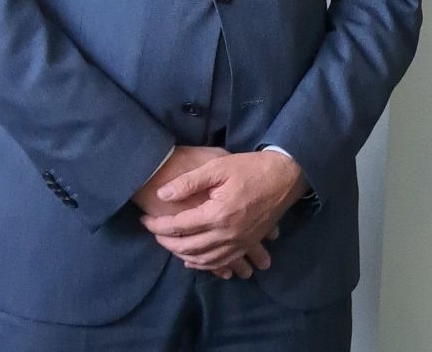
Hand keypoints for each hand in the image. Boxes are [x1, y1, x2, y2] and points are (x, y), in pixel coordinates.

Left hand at [141, 151, 307, 272]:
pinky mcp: (248, 243)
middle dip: (166, 242)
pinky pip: (221, 262)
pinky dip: (204, 264)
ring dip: (182, 255)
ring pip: (203, 259)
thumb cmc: (252, 168)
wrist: (286, 176)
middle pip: (188, 247)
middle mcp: (226, 234)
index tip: (145, 219)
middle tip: (154, 232)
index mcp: (217, 214)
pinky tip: (194, 260)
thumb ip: (190, 182)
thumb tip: (163, 194)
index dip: (157, 225)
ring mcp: (239, 242)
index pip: (179, 226)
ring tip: (170, 245)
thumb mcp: (219, 167)